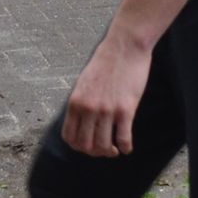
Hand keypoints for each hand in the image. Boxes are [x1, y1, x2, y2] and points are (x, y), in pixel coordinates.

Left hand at [61, 24, 152, 158]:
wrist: (125, 46)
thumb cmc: (106, 62)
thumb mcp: (84, 82)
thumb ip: (81, 101)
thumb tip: (81, 121)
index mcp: (75, 102)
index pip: (69, 137)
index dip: (78, 146)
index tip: (88, 145)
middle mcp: (88, 108)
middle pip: (85, 145)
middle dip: (94, 152)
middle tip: (104, 149)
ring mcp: (106, 110)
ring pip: (103, 146)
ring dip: (109, 152)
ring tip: (115, 149)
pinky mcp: (125, 109)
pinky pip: (123, 139)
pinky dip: (125, 148)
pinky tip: (128, 148)